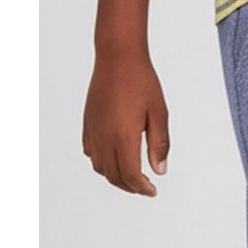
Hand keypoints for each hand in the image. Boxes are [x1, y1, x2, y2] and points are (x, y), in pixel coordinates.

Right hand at [82, 49, 169, 195]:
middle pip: (114, 176)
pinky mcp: (88, 123)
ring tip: (132, 174)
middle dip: (130, 186)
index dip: (141, 188)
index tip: (153, 190)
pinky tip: (114, 155)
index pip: (130, 175)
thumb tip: (160, 170)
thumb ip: (159, 143)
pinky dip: (102, 162)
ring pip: (100, 167)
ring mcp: (93, 131)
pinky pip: (91, 152)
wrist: (118, 57)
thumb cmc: (142, 81)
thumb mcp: (158, 111)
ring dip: (115, 176)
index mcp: (123, 136)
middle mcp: (104, 137)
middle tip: (145, 186)